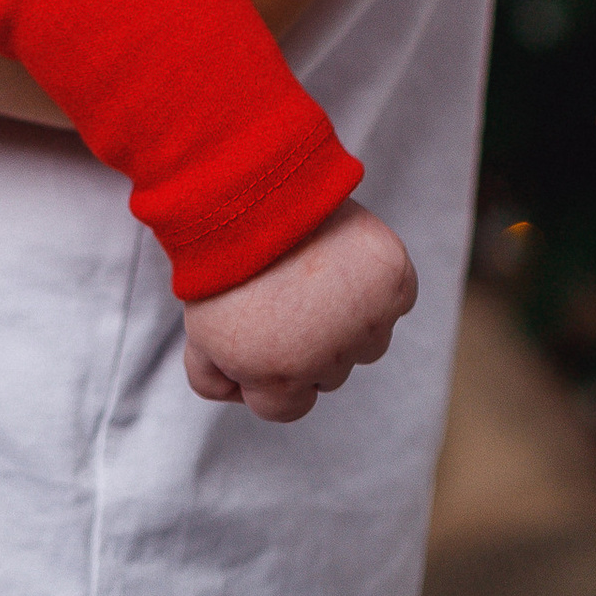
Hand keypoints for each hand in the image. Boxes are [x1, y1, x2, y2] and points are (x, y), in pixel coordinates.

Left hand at [178, 200, 417, 422]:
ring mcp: (366, 323)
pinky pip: (395, 299)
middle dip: (306, 342)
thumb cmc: (219, 255)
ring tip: (310, 270)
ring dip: (346, 316)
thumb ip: (215, 378)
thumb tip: (238, 394)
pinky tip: (345, 256)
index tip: (258, 328)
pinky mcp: (395, 284)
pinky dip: (377, 282)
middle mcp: (328, 363)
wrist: (247, 188)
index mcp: (277, 382)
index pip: (287, 407)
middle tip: (282, 291)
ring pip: (365, 342)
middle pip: (328, 375)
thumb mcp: (200, 331)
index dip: (268, 366)